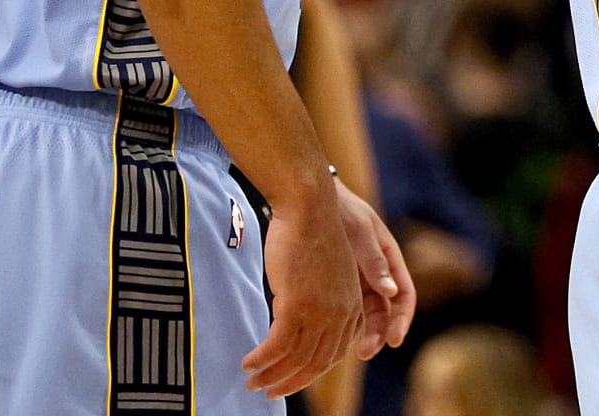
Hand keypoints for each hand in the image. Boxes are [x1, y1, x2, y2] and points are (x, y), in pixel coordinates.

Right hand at [241, 179, 362, 399]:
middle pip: (316, 363)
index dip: (312, 371)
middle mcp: (340, 313)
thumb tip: (296, 317)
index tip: (292, 380)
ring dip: (270, 375)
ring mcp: (320, 311)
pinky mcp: (296, 304)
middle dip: (291, 382)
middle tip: (269, 391)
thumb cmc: (313, 232)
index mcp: (351, 305)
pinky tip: (247, 363)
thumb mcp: (327, 272)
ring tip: (252, 382)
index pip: (334, 353)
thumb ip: (321, 299)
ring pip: (295, 358)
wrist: (309, 207)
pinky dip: (261, 359)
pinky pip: (277, 345)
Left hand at [333, 179, 416, 358]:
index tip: (394, 339)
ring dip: (361, 333)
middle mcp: (377, 271)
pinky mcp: (337, 281)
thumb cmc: (338, 208)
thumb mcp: (359, 230)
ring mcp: (358, 277)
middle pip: (386, 310)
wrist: (308, 197)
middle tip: (366, 352)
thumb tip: (392, 292)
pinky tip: (327, 335)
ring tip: (348, 350)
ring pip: (365, 313)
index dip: (402, 319)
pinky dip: (341, 323)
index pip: (405, 295)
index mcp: (389, 257)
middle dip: (380, 333)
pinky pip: (344, 308)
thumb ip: (374, 260)